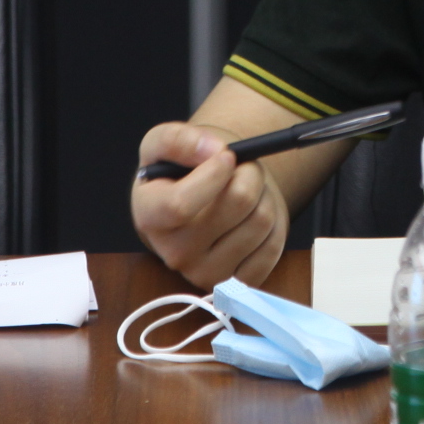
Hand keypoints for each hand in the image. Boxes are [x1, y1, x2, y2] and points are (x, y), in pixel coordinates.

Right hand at [132, 122, 286, 288]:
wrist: (197, 204)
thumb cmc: (180, 172)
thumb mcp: (163, 144)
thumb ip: (178, 139)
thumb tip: (213, 151)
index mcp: (150, 216)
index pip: (180, 204)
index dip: (213, 174)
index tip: (227, 156)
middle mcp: (174, 252)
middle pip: (238, 202)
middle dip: (249, 172)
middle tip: (242, 167)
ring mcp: (205, 273)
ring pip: (262, 220)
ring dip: (263, 195)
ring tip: (246, 191)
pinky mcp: (235, 283)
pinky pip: (273, 246)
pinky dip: (273, 224)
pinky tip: (252, 217)